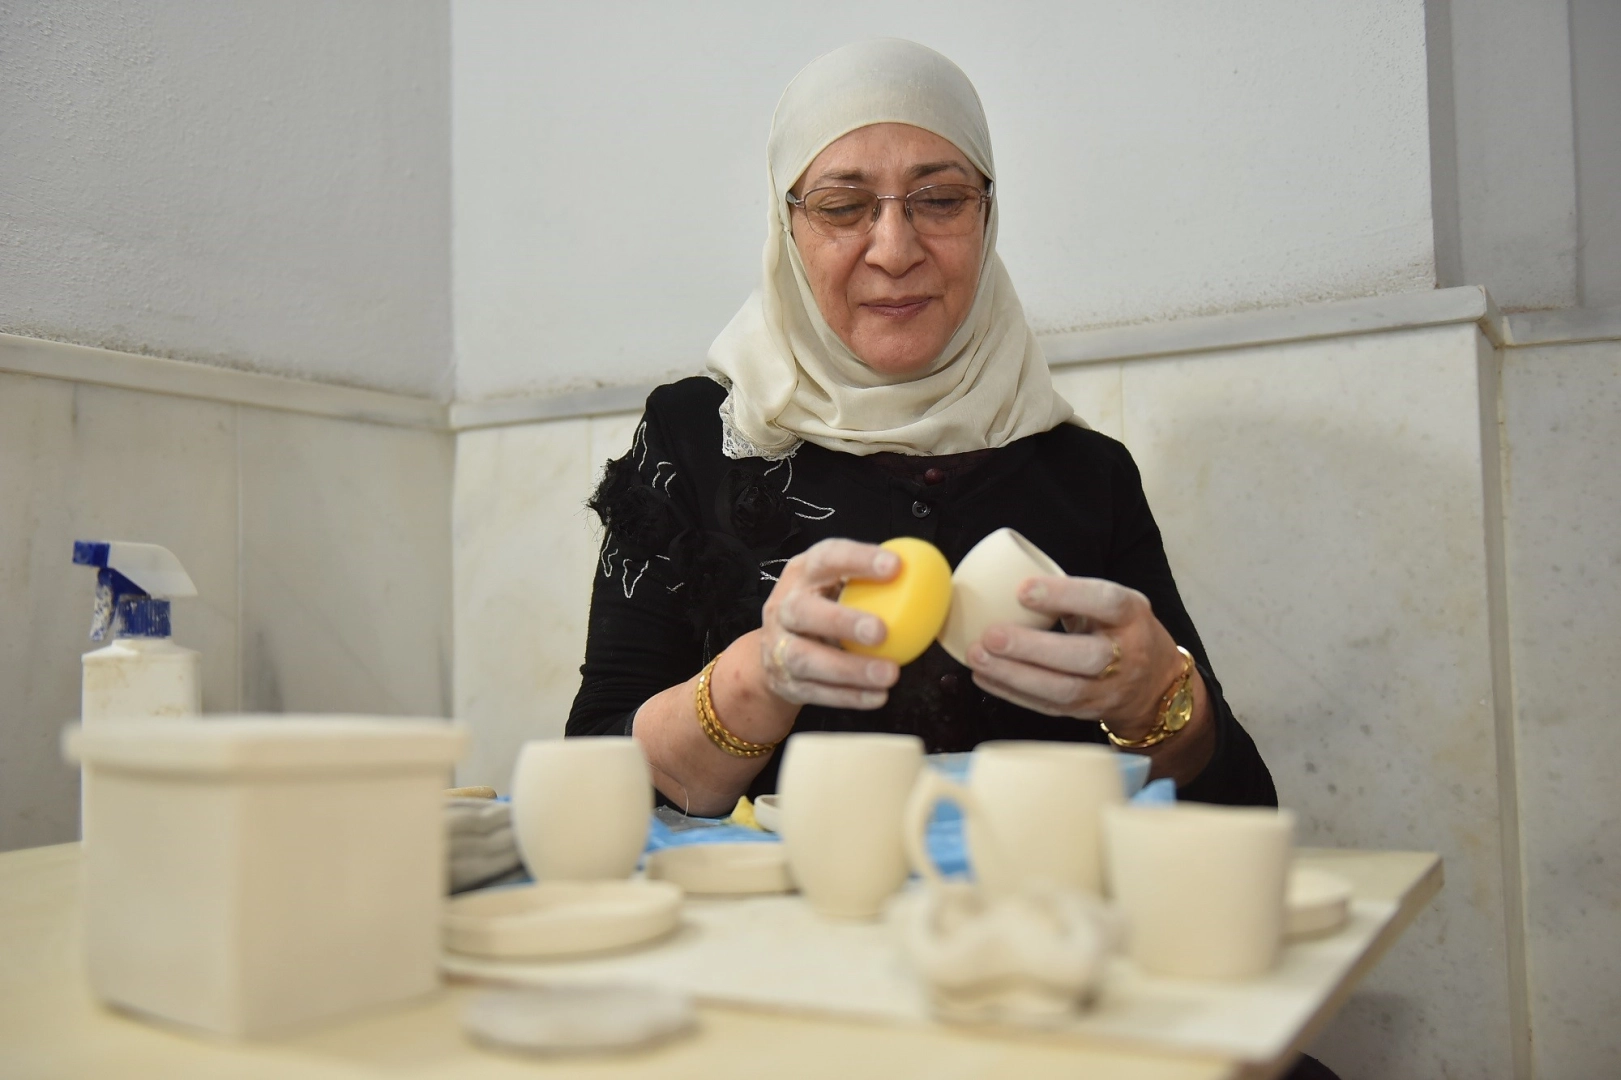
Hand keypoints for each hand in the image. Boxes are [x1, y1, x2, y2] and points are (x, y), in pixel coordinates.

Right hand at [757, 539, 901, 708]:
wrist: (776, 648)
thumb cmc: (824, 607)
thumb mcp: (838, 585)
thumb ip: (873, 582)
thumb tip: (933, 581)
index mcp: (803, 573)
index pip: (827, 558)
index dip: (858, 560)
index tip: (896, 566)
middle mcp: (784, 607)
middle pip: (803, 611)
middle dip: (841, 621)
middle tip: (881, 632)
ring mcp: (778, 646)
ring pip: (805, 658)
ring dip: (849, 669)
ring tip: (889, 673)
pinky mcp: (784, 681)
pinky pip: (816, 692)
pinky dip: (848, 696)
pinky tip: (878, 696)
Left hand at [964, 576, 1186, 741]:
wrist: (1155, 686)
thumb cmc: (1121, 631)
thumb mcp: (1111, 604)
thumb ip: (1072, 595)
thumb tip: (1007, 582)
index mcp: (1132, 615)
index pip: (1105, 602)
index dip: (1065, 595)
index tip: (1022, 590)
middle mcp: (1127, 654)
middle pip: (1085, 657)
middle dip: (1033, 648)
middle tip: (990, 635)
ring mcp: (1109, 690)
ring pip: (1063, 690)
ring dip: (1014, 675)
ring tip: (978, 657)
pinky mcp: (1088, 713)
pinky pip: (1048, 706)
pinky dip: (1012, 692)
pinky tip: (984, 676)